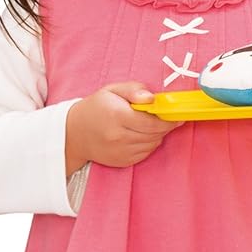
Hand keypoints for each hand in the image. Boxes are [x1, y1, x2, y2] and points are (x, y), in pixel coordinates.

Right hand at [65, 82, 183, 175]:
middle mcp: (119, 136)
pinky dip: (148, 144)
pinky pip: (146, 153)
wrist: (74, 133)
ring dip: (156, 135)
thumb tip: (152, 98)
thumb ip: (134, 90)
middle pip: (155, 134)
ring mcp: (121, 151)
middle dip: (165, 126)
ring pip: (152, 144)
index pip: (152, 121)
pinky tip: (139, 135)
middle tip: (167, 118)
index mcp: (117, 115)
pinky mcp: (123, 161)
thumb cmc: (96, 108)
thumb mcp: (112, 90)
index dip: (168, 119)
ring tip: (147, 125)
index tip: (177, 115)